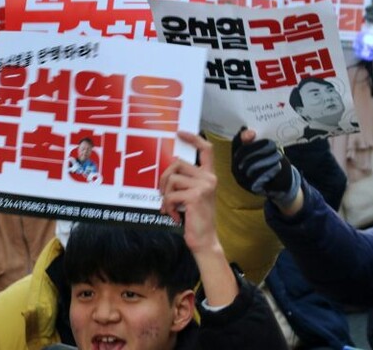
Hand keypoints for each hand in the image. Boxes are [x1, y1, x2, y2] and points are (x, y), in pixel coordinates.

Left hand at [161, 130, 238, 308]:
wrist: (204, 240)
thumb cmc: (196, 218)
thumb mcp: (192, 195)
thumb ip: (186, 181)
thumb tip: (167, 169)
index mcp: (209, 176)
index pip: (206, 149)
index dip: (193, 138)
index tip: (180, 133)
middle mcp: (209, 178)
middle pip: (177, 163)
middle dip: (164, 178)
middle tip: (163, 193)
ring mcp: (203, 186)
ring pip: (172, 179)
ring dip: (165, 195)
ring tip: (170, 207)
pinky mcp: (195, 197)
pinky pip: (171, 195)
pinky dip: (167, 206)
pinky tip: (174, 216)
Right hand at [230, 127, 300, 207]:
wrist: (277, 185)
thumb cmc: (268, 164)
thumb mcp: (262, 151)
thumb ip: (254, 142)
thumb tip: (247, 131)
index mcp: (236, 158)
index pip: (235, 145)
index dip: (241, 138)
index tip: (252, 133)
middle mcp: (236, 169)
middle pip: (242, 155)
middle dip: (258, 147)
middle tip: (272, 144)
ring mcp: (242, 179)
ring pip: (251, 165)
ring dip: (266, 158)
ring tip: (278, 154)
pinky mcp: (251, 188)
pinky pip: (258, 177)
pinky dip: (269, 170)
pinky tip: (278, 165)